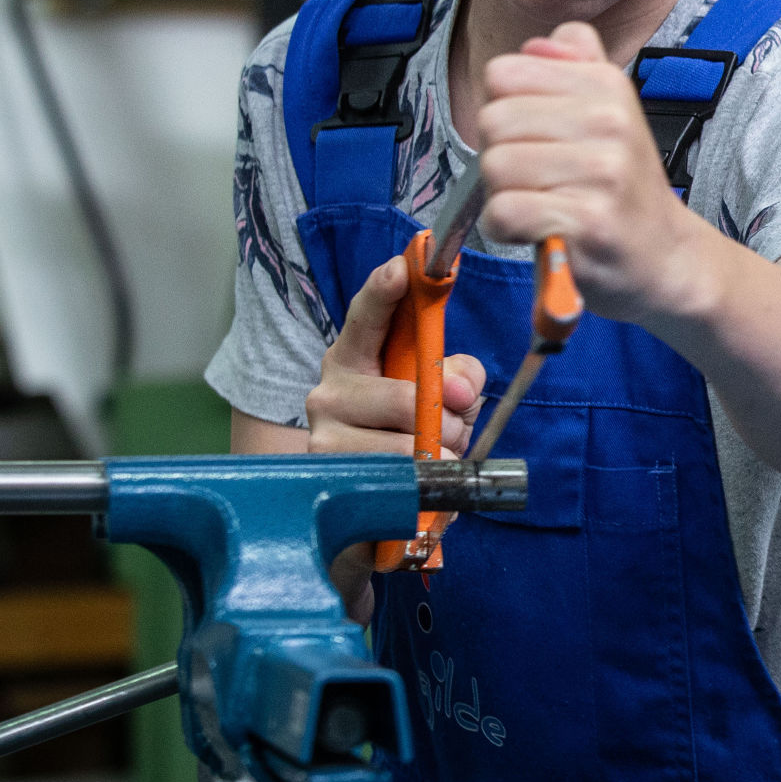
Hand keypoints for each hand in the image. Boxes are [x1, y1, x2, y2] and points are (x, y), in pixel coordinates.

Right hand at [302, 254, 484, 620]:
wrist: (363, 512)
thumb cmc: (405, 439)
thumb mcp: (438, 397)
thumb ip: (457, 377)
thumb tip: (455, 386)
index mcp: (353, 358)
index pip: (368, 316)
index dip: (386, 292)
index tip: (403, 269)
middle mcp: (327, 392)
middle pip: (406, 397)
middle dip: (447, 419)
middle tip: (453, 430)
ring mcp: (322, 440)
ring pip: (406, 446)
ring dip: (438, 458)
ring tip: (433, 463)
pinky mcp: (331, 484)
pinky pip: (398, 482)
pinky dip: (422, 486)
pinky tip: (416, 489)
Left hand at [477, 21, 694, 321]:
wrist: (664, 255)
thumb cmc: (619, 184)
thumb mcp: (609, 110)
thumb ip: (574, 64)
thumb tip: (536, 44)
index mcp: (607, 83)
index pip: (502, 73)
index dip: (505, 109)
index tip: (537, 137)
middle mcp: (609, 120)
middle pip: (492, 120)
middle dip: (500, 154)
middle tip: (540, 178)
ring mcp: (603, 171)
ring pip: (494, 166)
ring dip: (503, 194)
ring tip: (541, 204)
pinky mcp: (589, 222)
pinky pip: (504, 212)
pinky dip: (505, 229)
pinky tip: (534, 231)